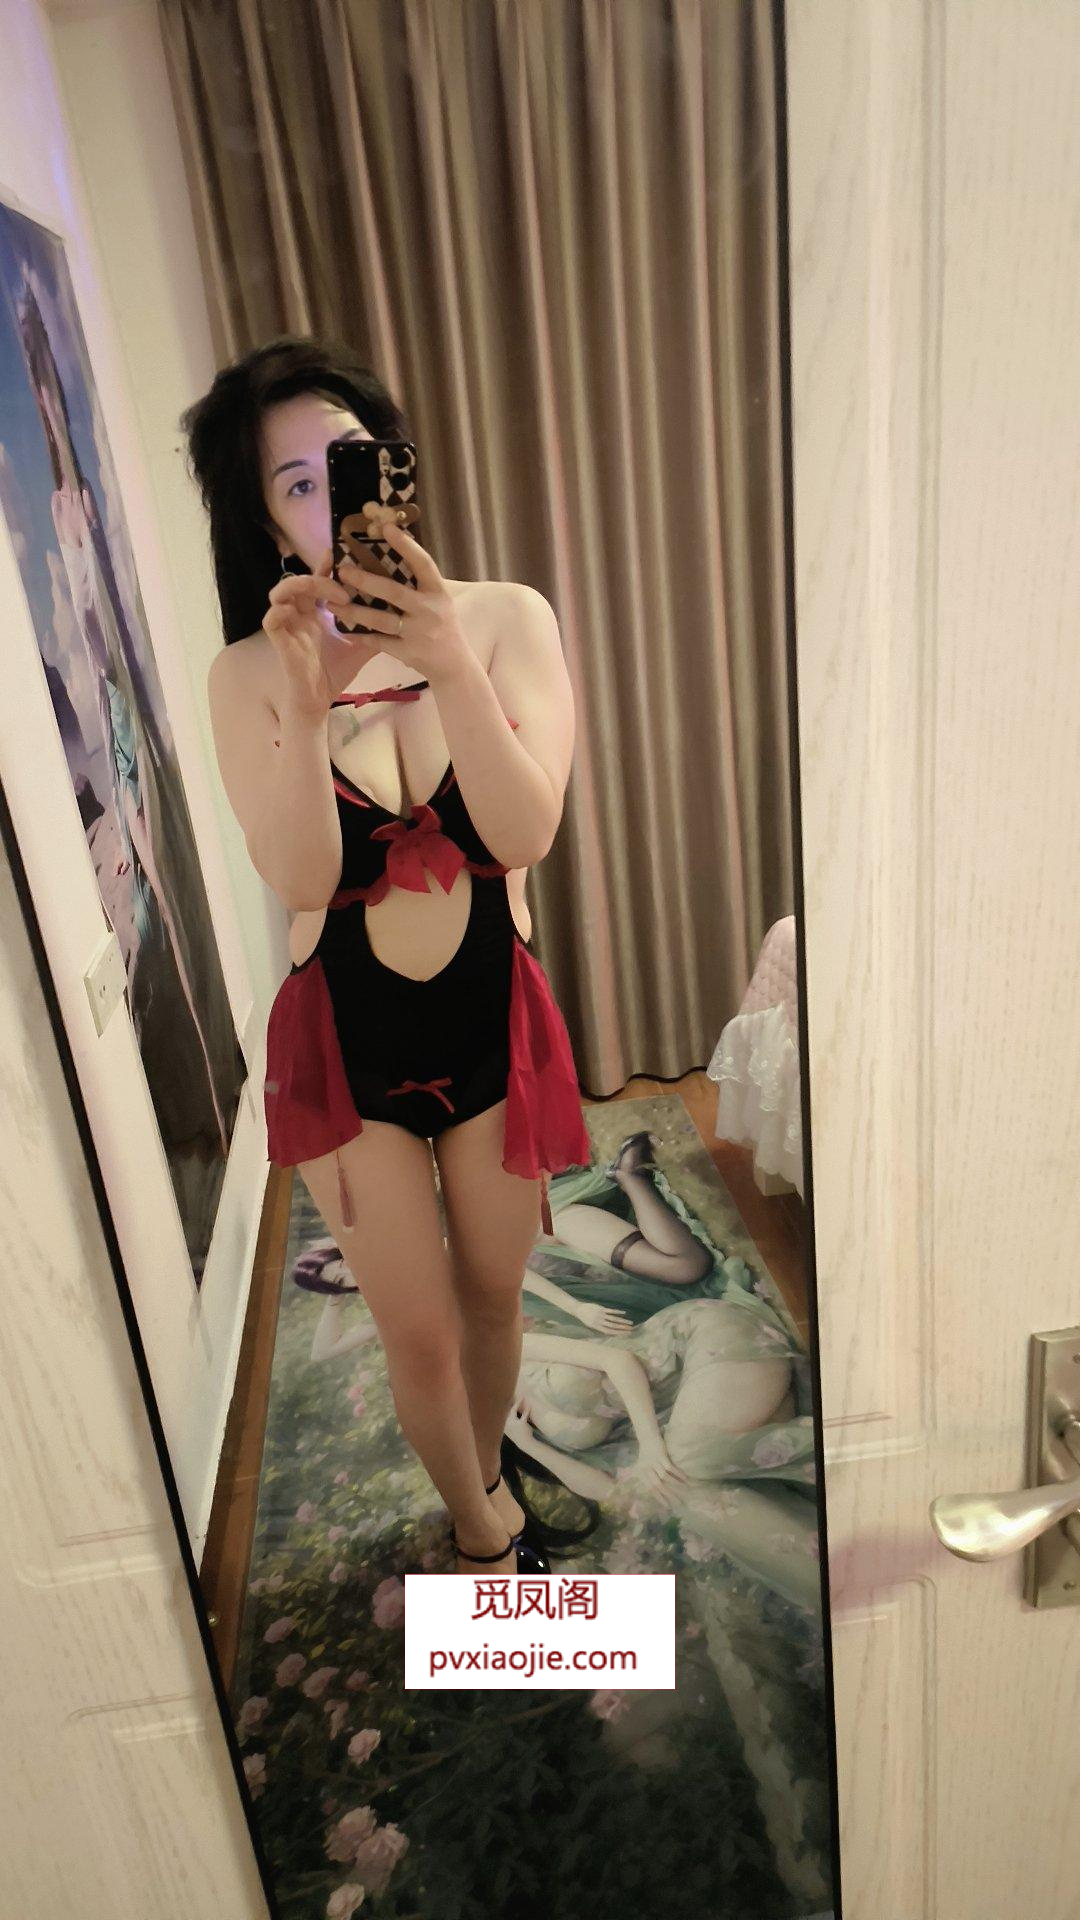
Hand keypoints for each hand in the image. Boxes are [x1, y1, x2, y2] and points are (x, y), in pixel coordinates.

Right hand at [263, 544, 384, 720]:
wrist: (319, 699)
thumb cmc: (335, 672)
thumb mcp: (361, 646)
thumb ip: (376, 630)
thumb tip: (402, 617)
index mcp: (316, 612)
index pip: (317, 580)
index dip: (325, 566)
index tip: (340, 555)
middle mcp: (299, 614)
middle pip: (300, 580)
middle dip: (320, 577)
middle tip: (344, 589)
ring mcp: (287, 625)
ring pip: (280, 592)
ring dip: (302, 586)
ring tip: (328, 596)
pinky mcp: (279, 640)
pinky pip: (271, 618)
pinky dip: (280, 611)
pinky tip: (296, 612)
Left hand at [335, 515, 472, 686]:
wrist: (454, 664)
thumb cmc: (443, 625)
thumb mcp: (438, 599)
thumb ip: (419, 581)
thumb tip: (394, 550)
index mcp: (438, 592)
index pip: (423, 563)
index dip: (406, 545)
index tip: (386, 527)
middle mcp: (429, 610)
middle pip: (393, 592)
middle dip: (366, 580)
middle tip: (343, 570)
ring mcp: (418, 633)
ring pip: (381, 620)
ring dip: (354, 612)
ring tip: (331, 604)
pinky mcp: (408, 653)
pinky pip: (379, 643)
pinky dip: (361, 637)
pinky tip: (344, 630)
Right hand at [504, 1400, 533, 1445]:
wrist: (525, 1443)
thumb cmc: (518, 1434)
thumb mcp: (511, 1428)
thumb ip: (508, 1420)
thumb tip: (506, 1412)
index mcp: (503, 1424)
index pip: (501, 1411)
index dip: (503, 1404)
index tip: (505, 1397)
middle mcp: (506, 1423)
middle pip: (505, 1408)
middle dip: (508, 1400)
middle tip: (511, 1393)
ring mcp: (513, 1423)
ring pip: (513, 1410)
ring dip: (518, 1402)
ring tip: (521, 1396)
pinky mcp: (521, 1424)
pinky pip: (524, 1414)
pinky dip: (526, 1409)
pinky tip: (529, 1405)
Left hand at [577, 1301, 634, 1334]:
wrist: (578, 1310)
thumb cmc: (585, 1319)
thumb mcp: (591, 1326)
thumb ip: (600, 1328)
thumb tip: (610, 1332)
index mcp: (597, 1327)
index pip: (610, 1332)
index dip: (619, 1333)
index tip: (626, 1334)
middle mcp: (600, 1322)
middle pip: (614, 1326)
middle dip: (623, 1328)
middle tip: (631, 1329)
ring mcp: (601, 1315)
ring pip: (614, 1319)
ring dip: (623, 1321)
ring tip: (630, 1322)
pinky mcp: (601, 1308)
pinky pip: (611, 1311)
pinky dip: (618, 1312)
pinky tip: (624, 1313)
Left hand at [633, 1436, 690, 1498]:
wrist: (647, 1436)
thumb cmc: (646, 1452)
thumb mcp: (643, 1465)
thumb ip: (647, 1477)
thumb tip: (657, 1491)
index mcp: (640, 1474)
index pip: (650, 1489)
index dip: (659, 1498)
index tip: (668, 1506)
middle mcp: (646, 1469)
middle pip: (658, 1485)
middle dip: (669, 1495)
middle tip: (678, 1502)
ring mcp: (653, 1462)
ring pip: (665, 1478)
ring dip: (676, 1485)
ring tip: (685, 1491)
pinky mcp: (661, 1455)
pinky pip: (670, 1468)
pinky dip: (678, 1474)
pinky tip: (685, 1479)